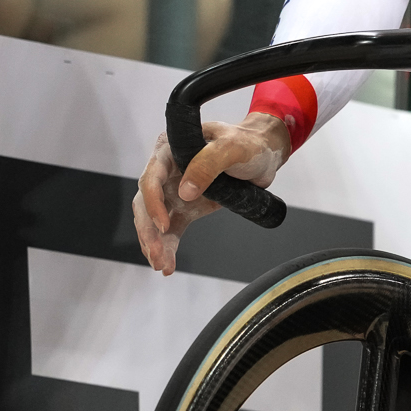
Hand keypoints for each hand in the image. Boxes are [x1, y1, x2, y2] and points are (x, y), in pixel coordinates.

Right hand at [133, 112, 289, 273]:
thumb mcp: (231, 148)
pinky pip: (171, 230)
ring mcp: (174, 191)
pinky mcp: (186, 208)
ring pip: (155, 221)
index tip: (164, 224)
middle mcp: (166, 172)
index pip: (151, 178)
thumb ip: (208, 164)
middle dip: (149, 231)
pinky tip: (167, 266)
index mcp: (170, 151)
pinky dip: (168, 247)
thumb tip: (184, 193)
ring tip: (162, 266)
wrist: (264, 156)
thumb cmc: (247, 144)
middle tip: (156, 254)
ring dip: (156, 244)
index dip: (153, 203)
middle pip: (146, 203)